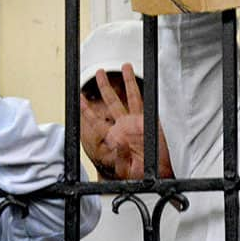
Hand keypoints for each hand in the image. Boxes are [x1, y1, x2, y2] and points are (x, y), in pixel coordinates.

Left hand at [86, 64, 173, 179]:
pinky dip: (142, 92)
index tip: (79, 98)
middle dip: (105, 87)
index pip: (97, 121)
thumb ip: (121, 156)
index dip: (87, 110)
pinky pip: (145, 103)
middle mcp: (124, 127)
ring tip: (125, 66)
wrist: (160, 173)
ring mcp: (137, 123)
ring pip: (130, 98)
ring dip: (127, 82)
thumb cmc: (142, 174)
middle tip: (99, 72)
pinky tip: (141, 81)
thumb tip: (119, 141)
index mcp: (115, 139)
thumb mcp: (128, 170)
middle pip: (112, 102)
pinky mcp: (150, 121)